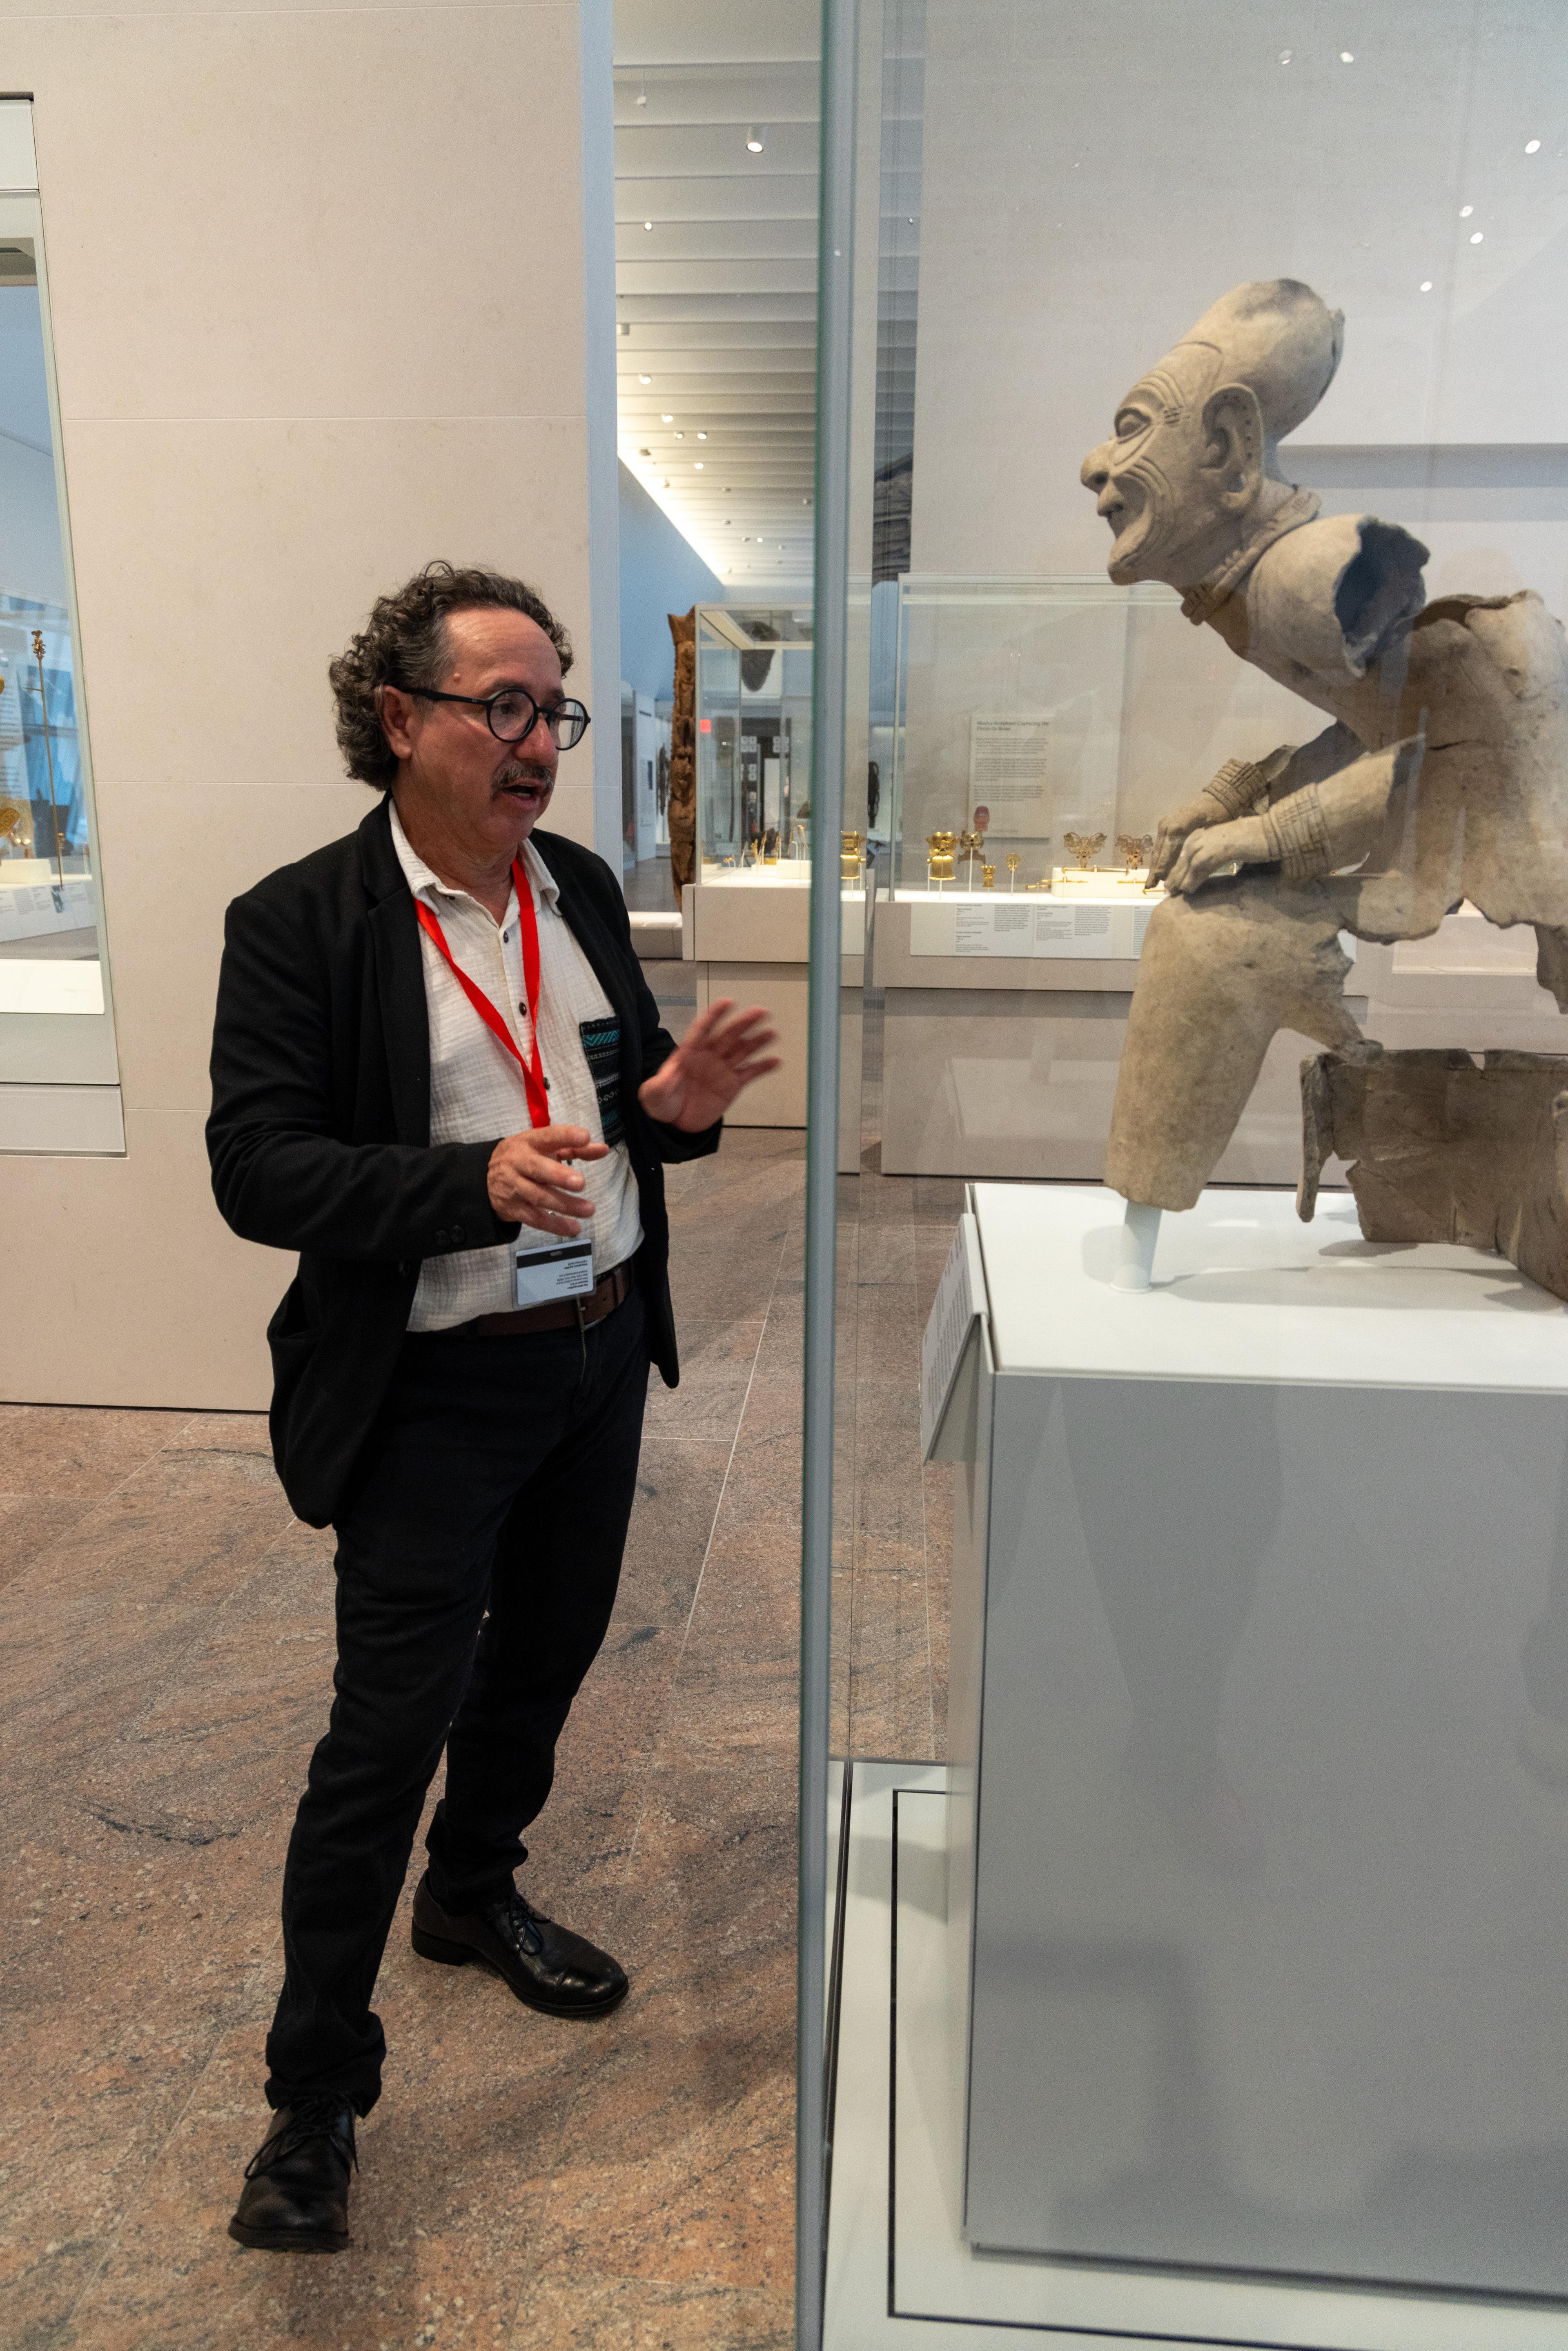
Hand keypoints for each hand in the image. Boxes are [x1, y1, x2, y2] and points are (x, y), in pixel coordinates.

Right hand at [487, 1124, 609, 1236]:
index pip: (547, 1137)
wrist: (486, 1178)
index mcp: (529, 1142)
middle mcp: (518, 1163)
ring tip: (589, 1210)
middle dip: (559, 1176)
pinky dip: (555, 1225)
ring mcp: (514, 1187)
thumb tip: (604, 1150)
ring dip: (564, 1204)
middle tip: (581, 1183)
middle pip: (537, 1169)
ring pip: (538, 1196)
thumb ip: (575, 1148)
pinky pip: (534, 1219)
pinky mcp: (513, 1208)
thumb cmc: (526, 1157)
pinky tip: (574, 1228)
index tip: (584, 1137)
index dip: (565, 1136)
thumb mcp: (546, 1147)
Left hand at [638, 999, 780, 1132]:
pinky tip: (775, 1061)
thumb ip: (658, 1085)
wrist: (675, 1122)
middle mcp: (709, 1056)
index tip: (727, 1002)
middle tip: (759, 1012)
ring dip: (757, 1041)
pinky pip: (750, 1073)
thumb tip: (666, 1078)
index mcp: (689, 1052)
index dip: (715, 1015)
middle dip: (743, 1023)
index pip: (703, 1029)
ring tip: (771, 1033)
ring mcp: (722, 1069)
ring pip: (742, 1050)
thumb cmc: (663, 1102)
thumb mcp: (653, 1094)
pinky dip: (763, 1067)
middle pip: (728, 1035)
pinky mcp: (732, 1085)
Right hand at [1148, 793, 1222, 883]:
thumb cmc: (1218, 812)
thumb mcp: (1213, 827)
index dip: (1163, 865)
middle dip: (1154, 870)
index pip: (1168, 849)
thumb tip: (1192, 863)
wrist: (1216, 796)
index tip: (1160, 879)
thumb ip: (1200, 844)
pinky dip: (1158, 858)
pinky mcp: (1166, 825)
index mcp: (1178, 825)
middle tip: (1150, 886)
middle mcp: (1167, 824)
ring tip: (1151, 882)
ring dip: (1154, 866)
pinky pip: (1160, 844)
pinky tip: (1157, 870)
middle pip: (1159, 851)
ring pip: (1157, 849)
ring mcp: (1165, 824)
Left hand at [1164, 815, 1270, 895]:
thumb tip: (1208, 869)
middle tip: (1168, 892)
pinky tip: (1189, 890)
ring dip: (1180, 880)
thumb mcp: (1230, 847)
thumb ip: (1217, 855)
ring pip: (1188, 864)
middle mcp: (1204, 835)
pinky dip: (1192, 880)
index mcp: (1205, 834)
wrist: (1272, 831)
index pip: (1185, 853)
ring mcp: (1211, 841)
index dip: (1178, 869)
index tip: (1172, 883)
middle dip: (1174, 876)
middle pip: (1182, 859)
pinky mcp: (1219, 849)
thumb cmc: (1255, 840)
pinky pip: (1199, 867)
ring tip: (1175, 894)